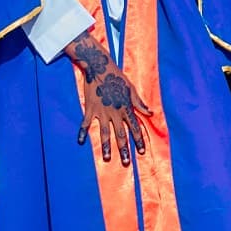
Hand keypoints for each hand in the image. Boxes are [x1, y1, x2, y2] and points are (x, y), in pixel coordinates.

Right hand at [70, 38, 146, 163]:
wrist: (99, 68)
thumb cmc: (117, 77)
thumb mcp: (131, 89)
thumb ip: (139, 103)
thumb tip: (150, 113)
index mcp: (126, 108)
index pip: (135, 128)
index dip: (138, 140)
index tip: (141, 152)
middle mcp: (115, 113)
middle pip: (121, 135)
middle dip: (124, 150)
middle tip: (126, 162)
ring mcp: (102, 112)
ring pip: (105, 133)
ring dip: (106, 147)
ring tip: (108, 158)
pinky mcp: (90, 109)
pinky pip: (85, 124)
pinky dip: (82, 133)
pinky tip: (80, 142)